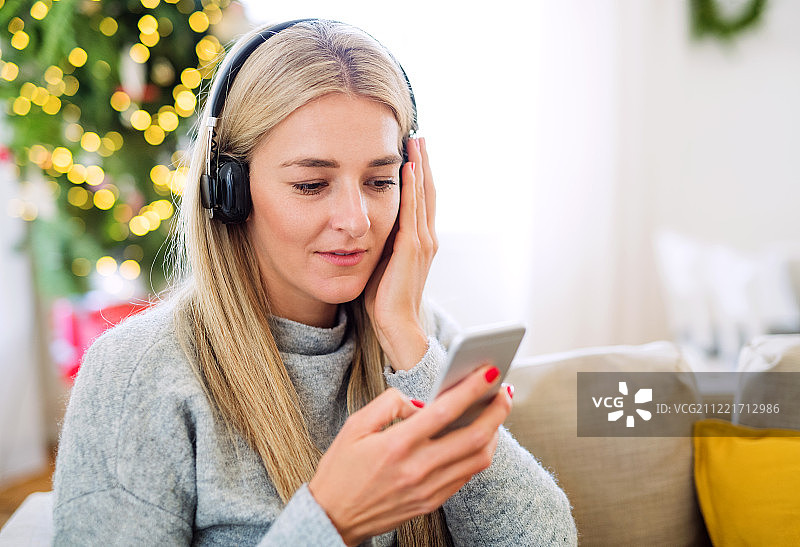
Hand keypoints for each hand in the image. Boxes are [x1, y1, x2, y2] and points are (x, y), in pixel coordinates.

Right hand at [308, 365, 512, 545]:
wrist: (333, 518)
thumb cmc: (341, 470)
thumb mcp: (354, 426)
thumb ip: (388, 404)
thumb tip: (420, 403)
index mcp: (397, 445)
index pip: (446, 411)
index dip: (473, 389)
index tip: (490, 372)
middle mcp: (418, 469)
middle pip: (475, 437)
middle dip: (497, 410)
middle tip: (505, 391)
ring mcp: (428, 489)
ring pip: (478, 459)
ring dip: (494, 432)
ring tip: (494, 413)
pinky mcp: (432, 502)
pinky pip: (466, 476)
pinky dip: (479, 454)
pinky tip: (477, 438)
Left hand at [364, 138, 436, 370]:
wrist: (397, 326)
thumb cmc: (387, 300)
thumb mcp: (384, 264)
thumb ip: (382, 243)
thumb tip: (366, 226)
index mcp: (420, 241)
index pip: (421, 200)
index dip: (419, 175)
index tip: (413, 151)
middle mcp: (427, 238)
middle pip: (428, 191)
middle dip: (423, 162)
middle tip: (419, 136)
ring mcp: (422, 242)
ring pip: (423, 195)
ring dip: (420, 166)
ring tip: (416, 142)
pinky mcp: (412, 248)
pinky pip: (412, 210)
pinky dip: (412, 187)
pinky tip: (408, 168)